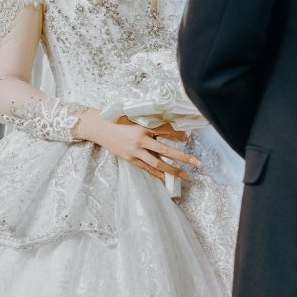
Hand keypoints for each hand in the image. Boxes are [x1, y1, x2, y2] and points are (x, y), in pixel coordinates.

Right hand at [85, 113, 199, 181]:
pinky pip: (147, 169)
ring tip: (184, 174)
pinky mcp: (130, 159)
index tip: (189, 139)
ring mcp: (135, 151)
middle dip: (182, 157)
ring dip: (172, 170)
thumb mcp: (135, 117)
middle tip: (195, 162)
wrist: (100, 128)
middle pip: (165, 150)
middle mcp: (140, 140)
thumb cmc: (118, 120)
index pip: (165, 131)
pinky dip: (158, 174)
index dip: (178, 135)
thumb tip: (170, 126)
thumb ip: (150, 122)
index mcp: (143, 126)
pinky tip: (167, 179)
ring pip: (157, 163)